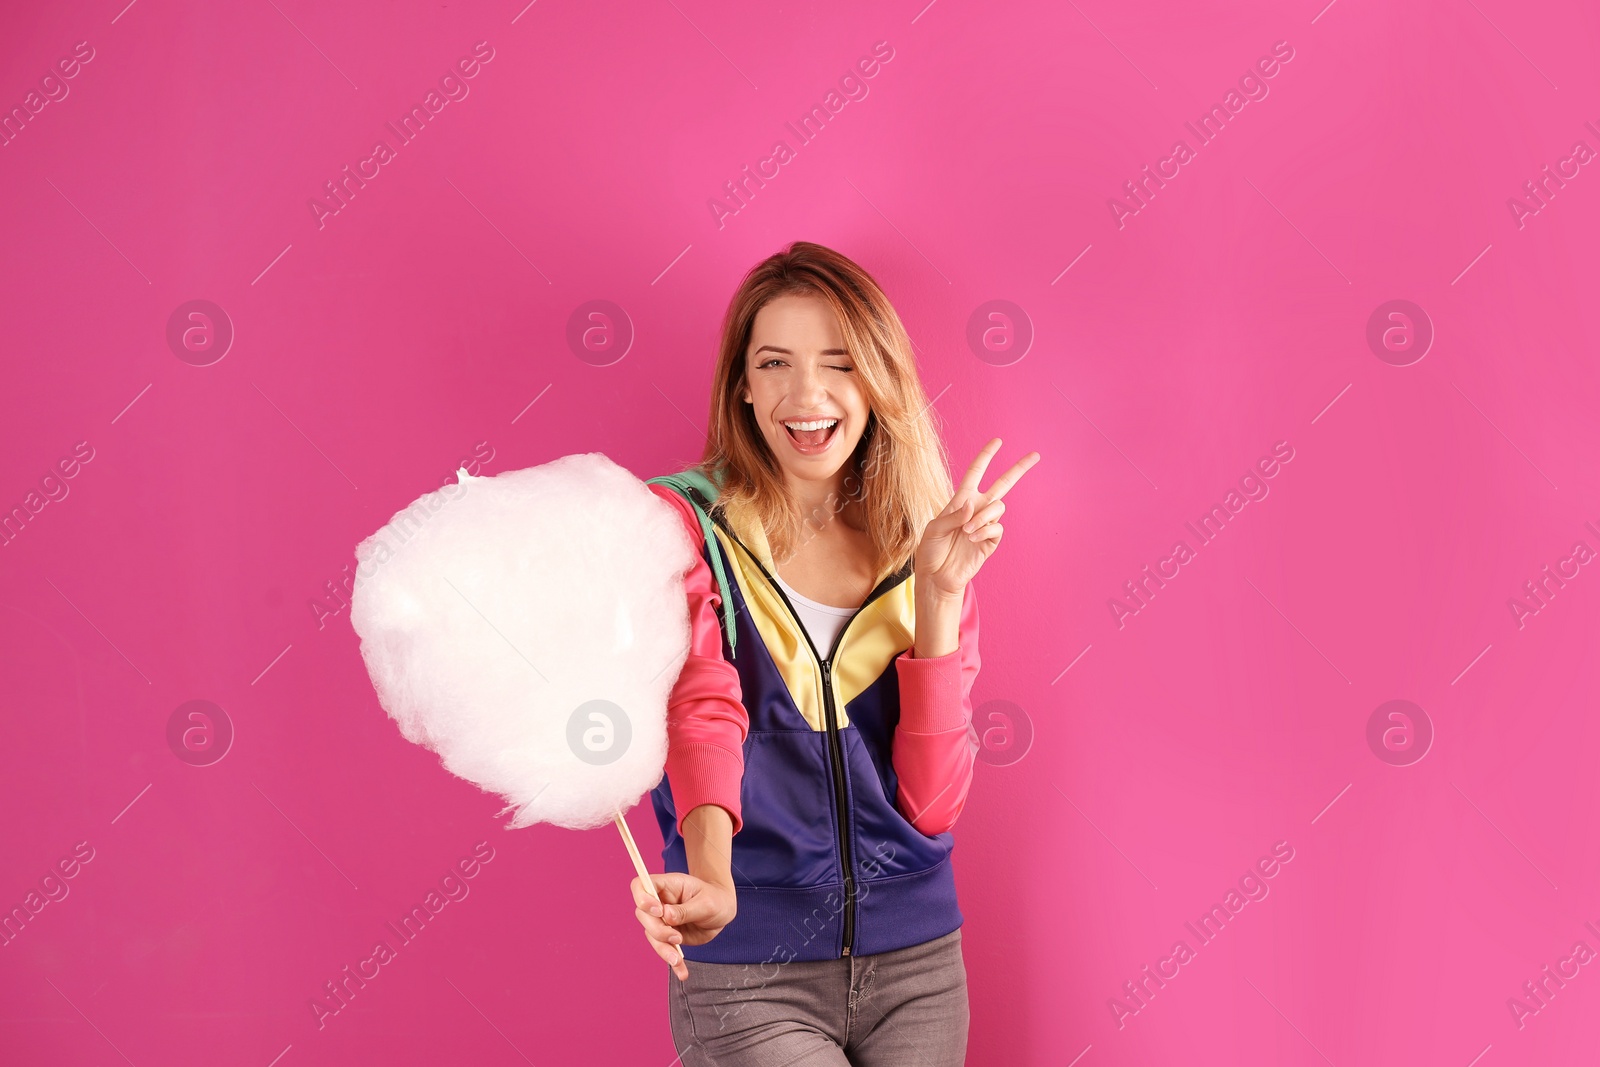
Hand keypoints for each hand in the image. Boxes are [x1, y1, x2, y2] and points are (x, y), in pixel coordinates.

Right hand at [631, 871, 737, 980]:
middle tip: (676, 937)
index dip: (643, 898)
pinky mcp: (668, 936)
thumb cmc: (716, 900)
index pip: (641, 886)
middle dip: (656, 929)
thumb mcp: (706, 903)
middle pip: (643, 914)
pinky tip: (682, 972)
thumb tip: (666, 916)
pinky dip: (672, 962)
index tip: (659, 911)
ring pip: (651, 935)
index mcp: (668, 885)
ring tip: (677, 960)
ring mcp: (662, 920)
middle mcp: (660, 902)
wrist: (722, 912)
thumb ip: (686, 910)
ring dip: (662, 949)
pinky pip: (664, 949)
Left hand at [914, 438, 1039, 599]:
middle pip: (1003, 484)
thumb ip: (953, 514)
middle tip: (1036, 455)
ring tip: (966, 531)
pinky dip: (984, 530)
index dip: (986, 456)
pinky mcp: (991, 541)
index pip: (976, 472)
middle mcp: (976, 509)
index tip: (998, 441)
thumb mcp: (934, 529)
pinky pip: (997, 527)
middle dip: (1019, 468)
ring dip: (983, 516)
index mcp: (961, 500)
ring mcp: (985, 524)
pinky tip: (972, 538)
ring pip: (998, 507)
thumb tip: (974, 503)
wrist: (937, 576)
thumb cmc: (931, 550)